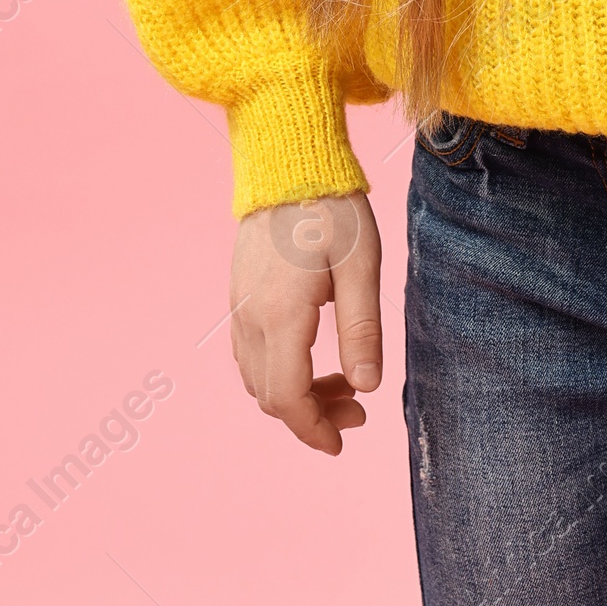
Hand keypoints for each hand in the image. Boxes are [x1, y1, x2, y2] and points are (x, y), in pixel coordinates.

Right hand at [229, 192, 382, 455]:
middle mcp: (251, 317)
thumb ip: (362, 329)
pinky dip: (279, 371)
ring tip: (343, 382)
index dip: (314, 430)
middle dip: (312, 416)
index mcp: (282, 315)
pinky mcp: (240, 293)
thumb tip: (366, 388)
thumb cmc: (331, 208)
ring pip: (258, 378)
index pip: (288, 398)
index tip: (343, 443)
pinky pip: (251, 353)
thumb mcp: (361, 266)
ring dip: (296, 395)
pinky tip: (314, 355)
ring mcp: (240, 305)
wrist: (287, 162)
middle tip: (358, 408)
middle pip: (271, 396)